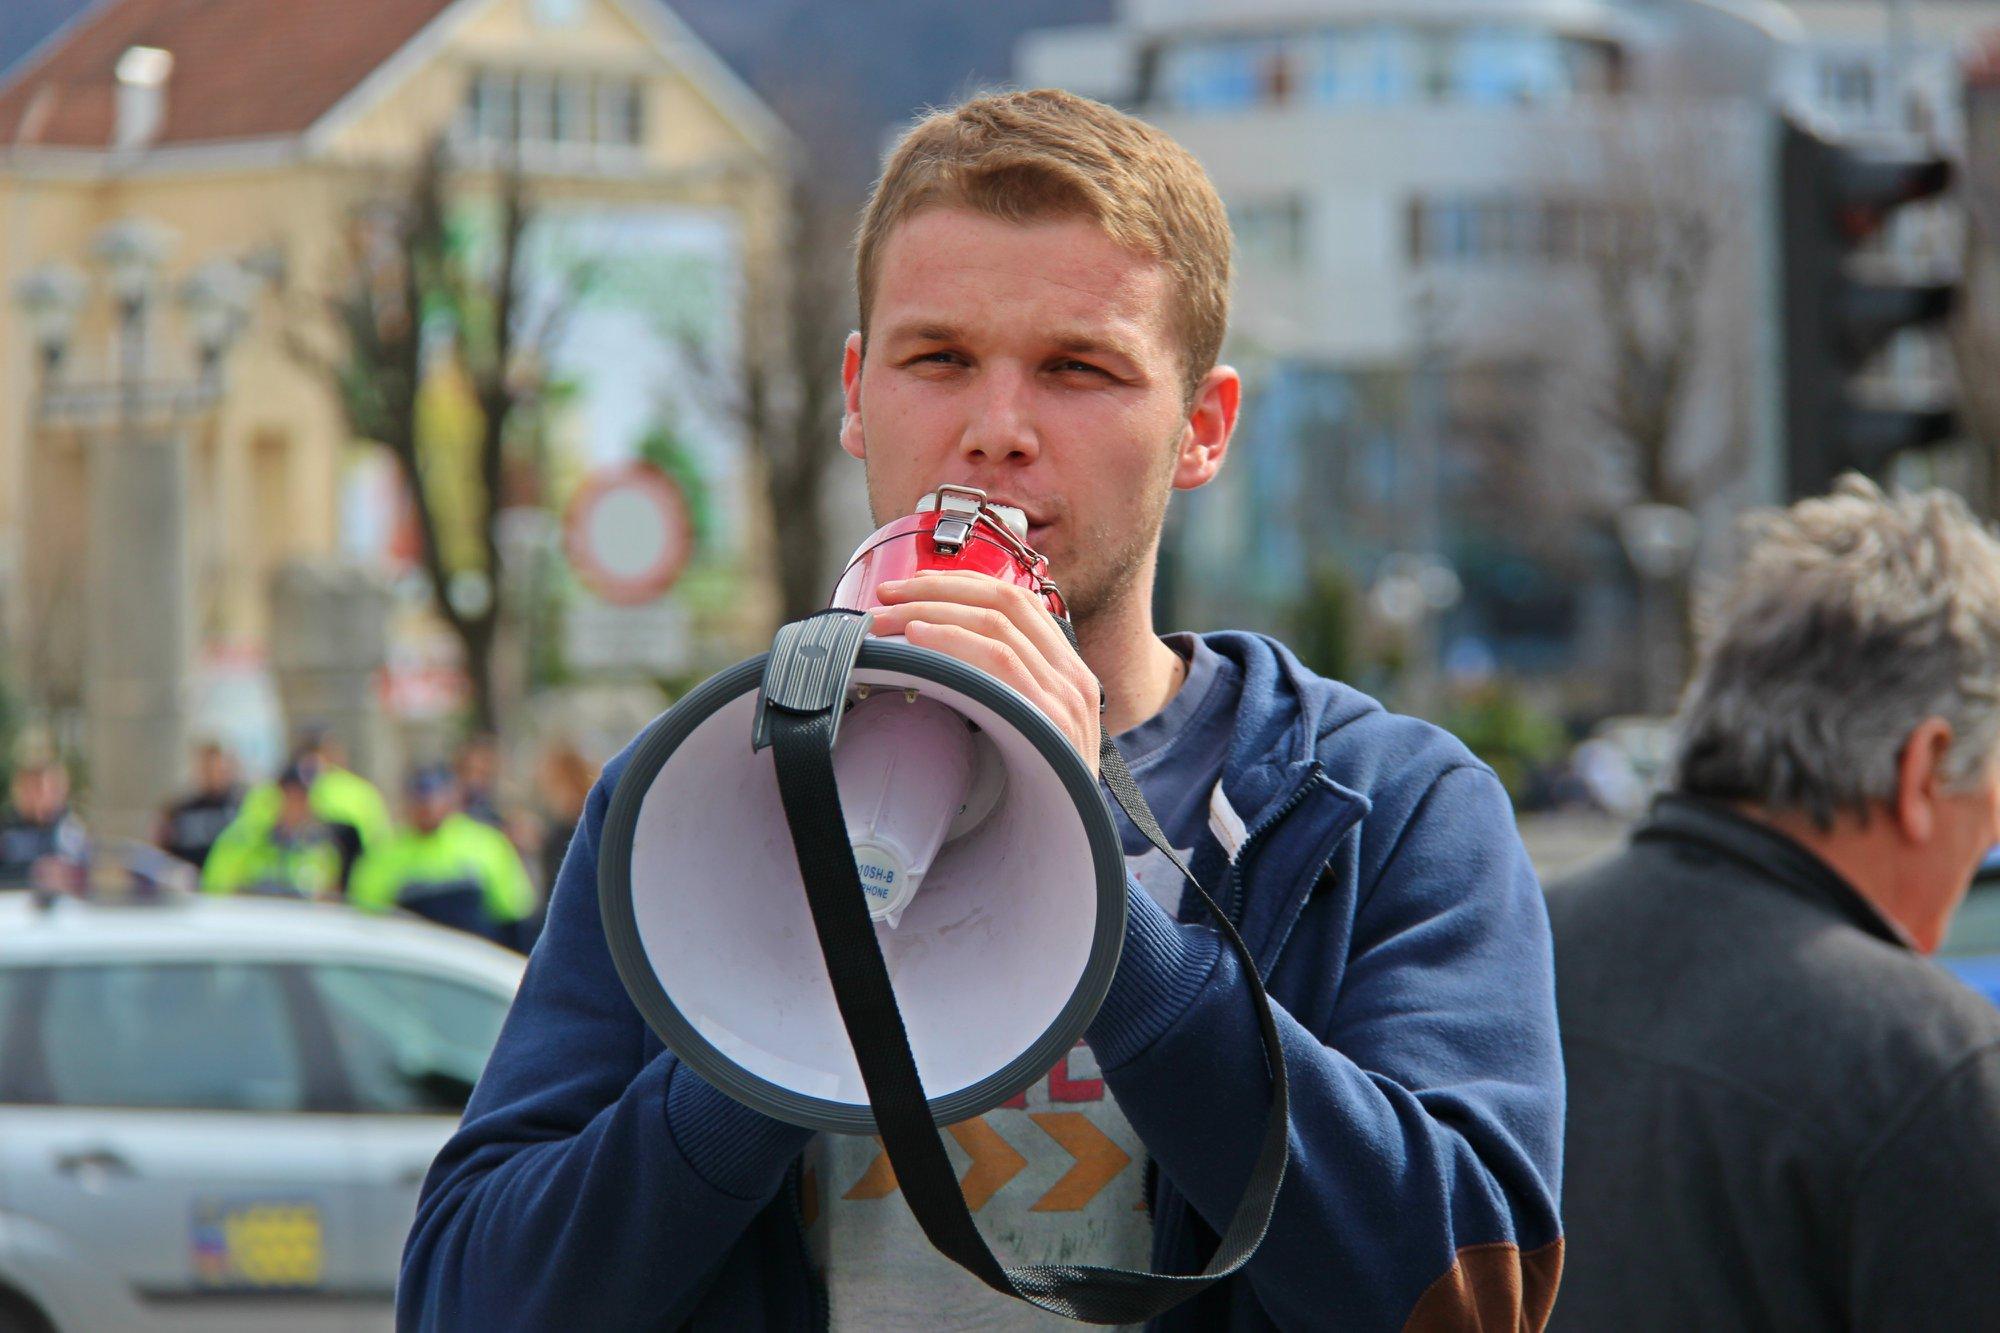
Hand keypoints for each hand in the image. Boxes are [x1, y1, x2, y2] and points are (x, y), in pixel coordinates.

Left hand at [868, 571, 1101, 776]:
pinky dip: (951, 639)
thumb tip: (931, 663)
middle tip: (884, 594)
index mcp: (1066, 672)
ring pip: (996, 622)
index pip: (1017, 602)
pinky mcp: (1052, 719)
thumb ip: (998, 697)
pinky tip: (916, 637)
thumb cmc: (1034, 799)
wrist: (1064, 854)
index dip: (960, 583)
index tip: (910, 584)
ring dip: (930, 610)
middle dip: (937, 588)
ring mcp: (1066, 696)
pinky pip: (997, 660)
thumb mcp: (1024, 735)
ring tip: (885, 619)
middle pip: (1004, 601)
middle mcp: (1072, 676)